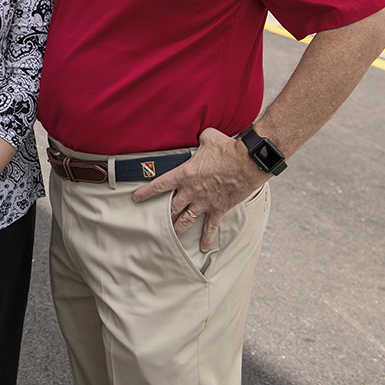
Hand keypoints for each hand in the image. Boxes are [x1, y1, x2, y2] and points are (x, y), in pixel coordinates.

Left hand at [130, 127, 269, 252]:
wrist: (248, 163)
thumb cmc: (228, 149)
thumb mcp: (209, 138)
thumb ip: (200, 138)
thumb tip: (202, 135)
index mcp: (185, 174)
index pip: (160, 185)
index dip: (146, 192)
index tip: (136, 198)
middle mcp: (192, 191)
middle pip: (171, 207)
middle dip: (161, 214)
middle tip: (153, 221)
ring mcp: (205, 202)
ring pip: (186, 220)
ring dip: (177, 229)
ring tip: (170, 236)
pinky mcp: (219, 209)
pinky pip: (211, 227)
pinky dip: (206, 238)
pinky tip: (203, 248)